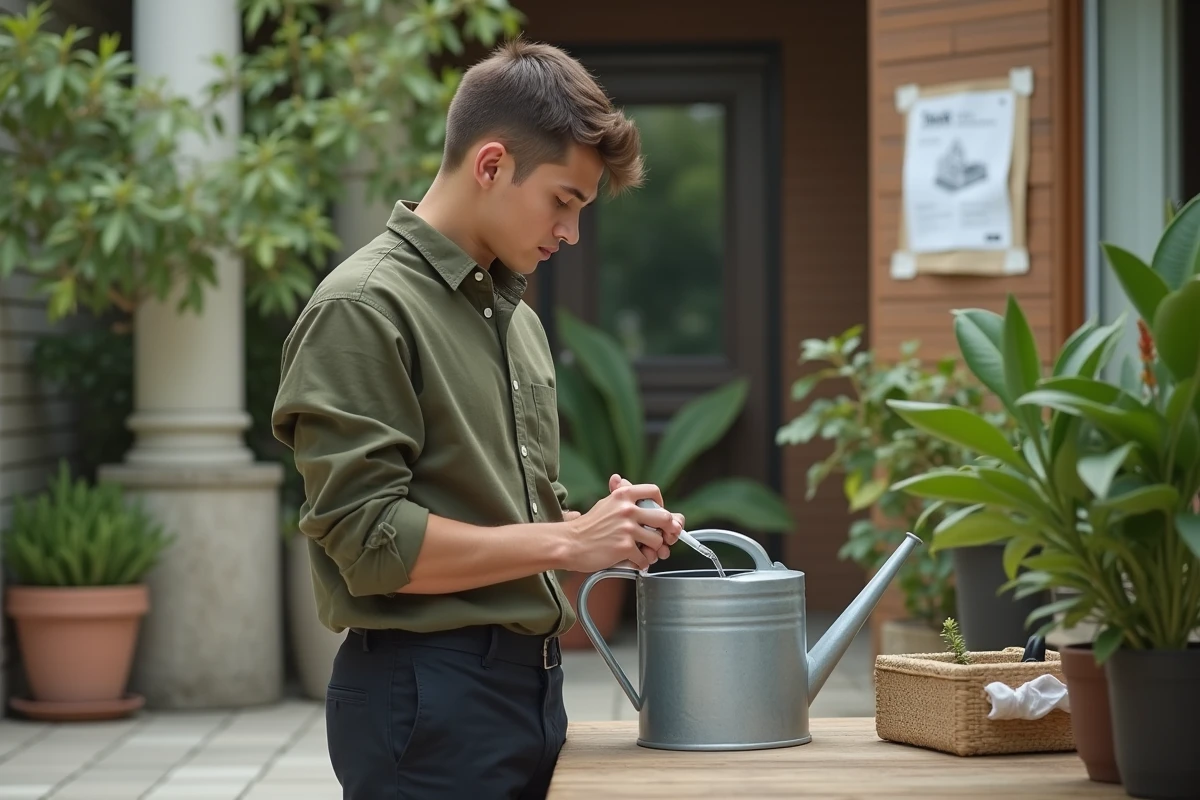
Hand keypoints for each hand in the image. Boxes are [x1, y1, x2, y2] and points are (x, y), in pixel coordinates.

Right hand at [561, 478, 682, 572]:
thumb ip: (619, 494)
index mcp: (623, 495)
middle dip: (666, 530)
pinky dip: (641, 563)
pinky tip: (633, 561)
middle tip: (659, 536)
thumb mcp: (605, 503)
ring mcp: (627, 529)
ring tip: (643, 551)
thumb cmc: (587, 527)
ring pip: (657, 541)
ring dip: (653, 550)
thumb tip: (620, 480)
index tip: (657, 512)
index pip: (654, 491)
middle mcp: (627, 509)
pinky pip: (645, 558)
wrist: (570, 543)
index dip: (660, 503)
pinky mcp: (625, 547)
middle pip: (665, 518)